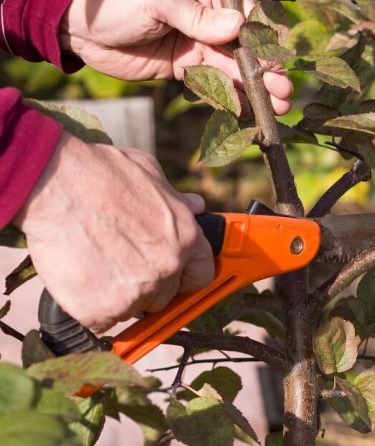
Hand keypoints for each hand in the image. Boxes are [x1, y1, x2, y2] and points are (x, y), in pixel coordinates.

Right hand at [14, 133, 214, 332]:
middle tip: (120, 265)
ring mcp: (136, 291)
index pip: (202, 274)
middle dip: (147, 285)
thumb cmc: (99, 174)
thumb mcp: (150, 175)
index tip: (171, 276)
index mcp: (185, 237)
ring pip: (133, 309)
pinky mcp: (102, 308)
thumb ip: (176, 199)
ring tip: (95, 265)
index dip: (184, 276)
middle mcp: (167, 267)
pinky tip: (80, 279)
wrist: (53, 186)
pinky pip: (101, 320)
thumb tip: (195, 205)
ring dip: (117, 296)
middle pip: (165, 296)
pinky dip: (89, 307)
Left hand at [60, 0, 290, 114]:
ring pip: (234, 65)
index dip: (262, 35)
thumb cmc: (115, 2)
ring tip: (278, 105)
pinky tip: (251, 110)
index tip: (276, 58)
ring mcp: (198, 40)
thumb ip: (197, 15)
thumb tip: (238, 26)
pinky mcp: (188, 65)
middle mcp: (206, 12)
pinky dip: (233, 97)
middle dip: (265, 67)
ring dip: (256, 86)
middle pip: (245, 42)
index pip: (242, 8)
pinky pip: (216, 82)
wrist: (79, 31)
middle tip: (284, 89)